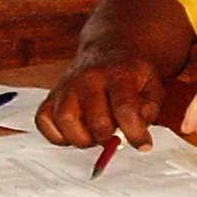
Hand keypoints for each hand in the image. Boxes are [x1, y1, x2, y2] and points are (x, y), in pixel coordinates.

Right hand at [38, 50, 166, 151]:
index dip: (135, 133)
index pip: (125, 108)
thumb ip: (150, 109)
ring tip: (94, 135)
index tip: (143, 146)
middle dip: (109, 138)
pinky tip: (75, 131)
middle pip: (96, 121)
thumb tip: (137, 129)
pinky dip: (58, 135)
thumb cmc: (129, 74)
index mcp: (118, 74)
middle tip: (115, 137)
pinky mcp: (51, 95)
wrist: (106, 50)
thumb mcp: (152, 84)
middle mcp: (89, 78)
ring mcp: (66, 86)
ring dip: (82, 139)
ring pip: (65, 120)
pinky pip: (44, 121)